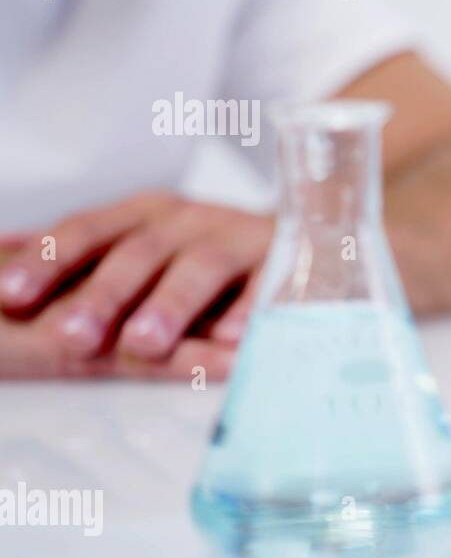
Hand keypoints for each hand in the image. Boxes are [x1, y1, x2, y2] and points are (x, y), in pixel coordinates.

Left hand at [0, 191, 271, 375]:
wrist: (313, 241)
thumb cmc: (211, 256)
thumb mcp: (145, 246)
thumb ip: (83, 254)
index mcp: (146, 214)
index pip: (89, 230)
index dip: (49, 261)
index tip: (9, 298)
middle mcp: (192, 220)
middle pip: (142, 251)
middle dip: (106, 294)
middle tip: (74, 337)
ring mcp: (244, 239)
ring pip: (202, 266)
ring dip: (170, 305)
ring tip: (142, 344)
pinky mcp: (292, 263)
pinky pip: (270, 285)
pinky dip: (250, 310)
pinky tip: (231, 340)